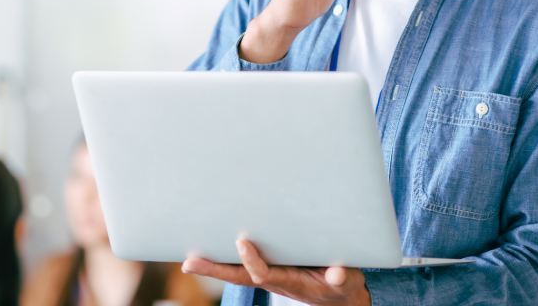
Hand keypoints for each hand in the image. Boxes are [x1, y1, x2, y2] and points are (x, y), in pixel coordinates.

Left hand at [182, 240, 370, 305]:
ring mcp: (270, 274)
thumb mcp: (348, 283)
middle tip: (188, 262)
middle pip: (239, 276)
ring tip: (189, 257)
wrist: (339, 296)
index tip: (242, 242)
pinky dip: (225, 260)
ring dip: (213, 265)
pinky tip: (211, 248)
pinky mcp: (271, 267)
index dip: (251, 260)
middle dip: (214, 270)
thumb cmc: (343, 286)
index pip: (264, 273)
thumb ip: (342, 278)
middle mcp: (274, 279)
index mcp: (290, 282)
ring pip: (237, 271)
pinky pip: (243, 265)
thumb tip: (336, 274)